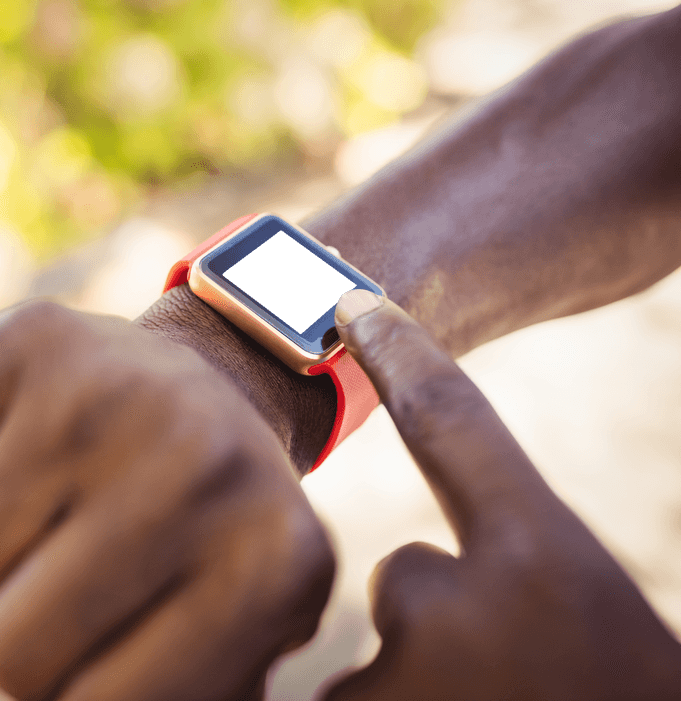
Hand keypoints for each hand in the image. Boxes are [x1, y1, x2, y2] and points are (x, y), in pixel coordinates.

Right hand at [0, 300, 335, 700]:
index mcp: (272, 567)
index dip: (78, 697)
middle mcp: (203, 465)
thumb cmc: (204, 532)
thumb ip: (186, 697)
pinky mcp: (27, 339)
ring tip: (46, 517)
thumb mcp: (238, 633)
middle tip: (67, 582)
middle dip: (16, 643)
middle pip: (7, 658)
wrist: (205, 382)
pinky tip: (16, 451)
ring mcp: (110, 390)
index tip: (111, 648)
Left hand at [320, 290, 680, 700]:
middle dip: (443, 627)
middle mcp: (450, 606)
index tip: (353, 299)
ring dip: (416, 694)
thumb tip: (391, 542)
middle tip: (517, 683)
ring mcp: (386, 682)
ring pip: (374, 662)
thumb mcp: (579, 606)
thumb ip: (493, 558)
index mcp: (539, 561)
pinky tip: (464, 700)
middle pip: (404, 582)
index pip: (452, 422)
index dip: (405, 355)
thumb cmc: (620, 685)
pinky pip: (339, 700)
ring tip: (497, 697)